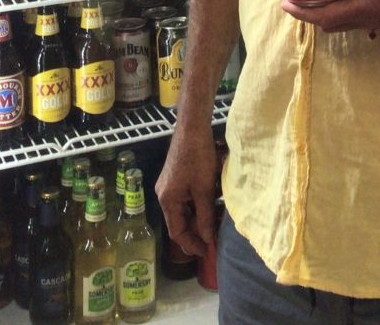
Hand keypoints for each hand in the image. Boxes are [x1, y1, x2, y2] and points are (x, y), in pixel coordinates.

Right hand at [155, 127, 218, 257]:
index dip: (192, 244)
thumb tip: (208, 239)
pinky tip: (211, 203)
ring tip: (216, 221)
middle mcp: (163, 195)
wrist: (192, 127)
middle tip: (215, 237)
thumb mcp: (204, 189)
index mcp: (167, 200)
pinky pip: (185, 198)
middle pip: (179, 221)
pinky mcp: (175, 177)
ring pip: (184, 210)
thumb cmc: (198, 158)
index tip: (207, 252)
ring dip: (199, 216)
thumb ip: (205, 216)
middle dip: (197, 230)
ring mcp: (168, 185)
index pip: (177, 232)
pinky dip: (197, 204)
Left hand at [281, 0, 379, 32]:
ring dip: (326, 10)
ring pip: (344, 20)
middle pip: (332, 22)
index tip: (285, 3)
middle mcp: (370, 17)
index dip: (303, 13)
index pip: (326, 17)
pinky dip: (343, 6)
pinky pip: (357, 15)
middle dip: (310, 12)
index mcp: (366, 8)